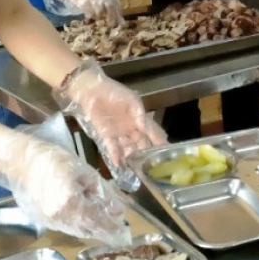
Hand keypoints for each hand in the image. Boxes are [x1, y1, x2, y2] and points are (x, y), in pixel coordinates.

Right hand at [0, 132, 130, 245]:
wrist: (23, 162)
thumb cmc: (56, 160)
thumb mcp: (85, 172)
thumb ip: (102, 193)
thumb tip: (117, 210)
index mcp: (71, 204)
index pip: (97, 221)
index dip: (111, 226)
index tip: (124, 229)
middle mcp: (60, 218)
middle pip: (88, 229)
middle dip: (103, 228)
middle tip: (117, 224)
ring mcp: (50, 221)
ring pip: (77, 230)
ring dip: (92, 227)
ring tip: (104, 220)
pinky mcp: (44, 221)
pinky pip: (67, 227)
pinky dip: (80, 224)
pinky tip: (87, 217)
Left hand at [54, 61, 166, 189]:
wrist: (92, 91)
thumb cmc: (114, 92)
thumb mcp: (131, 100)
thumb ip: (139, 114)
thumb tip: (145, 127)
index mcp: (140, 118)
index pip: (152, 131)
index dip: (159, 140)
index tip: (166, 151)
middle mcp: (131, 128)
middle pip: (141, 142)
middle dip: (146, 153)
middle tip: (151, 165)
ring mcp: (119, 133)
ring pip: (128, 147)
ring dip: (132, 157)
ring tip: (136, 169)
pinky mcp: (106, 135)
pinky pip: (112, 147)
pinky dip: (115, 155)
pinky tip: (119, 163)